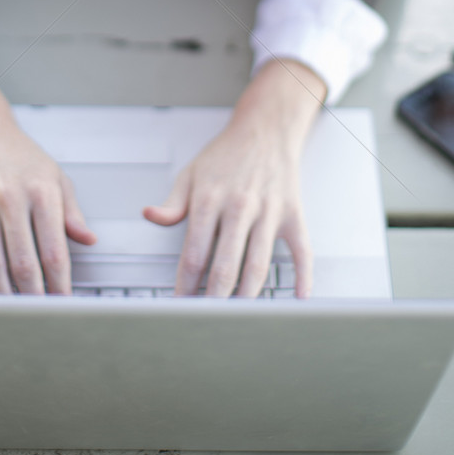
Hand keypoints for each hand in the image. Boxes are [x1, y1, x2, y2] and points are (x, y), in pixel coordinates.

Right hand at [0, 43, 95, 293]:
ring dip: (3, 295)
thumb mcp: (57, 177)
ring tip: (13, 315)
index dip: (60, 282)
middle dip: (34, 297)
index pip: (54, 249)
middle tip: (42, 320)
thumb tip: (87, 240)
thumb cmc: (22, 156)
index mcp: (41, 193)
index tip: (66, 303)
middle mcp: (11, 200)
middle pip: (23, 262)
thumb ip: (72, 212)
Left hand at [143, 59, 325, 298]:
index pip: (194, 254)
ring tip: (238, 322)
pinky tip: (297, 300)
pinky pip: (302, 251)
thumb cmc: (226, 156)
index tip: (178, 306)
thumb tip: (150, 217)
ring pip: (258, 265)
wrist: (265, 129)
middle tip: (206, 324)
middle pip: (225, 266)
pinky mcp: (293, 214)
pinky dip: (302, 278)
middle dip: (213, 301)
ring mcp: (269, 212)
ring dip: (247, 297)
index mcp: (210, 200)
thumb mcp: (191, 174)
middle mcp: (239, 207)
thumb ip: (172, 204)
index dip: (184, 285)